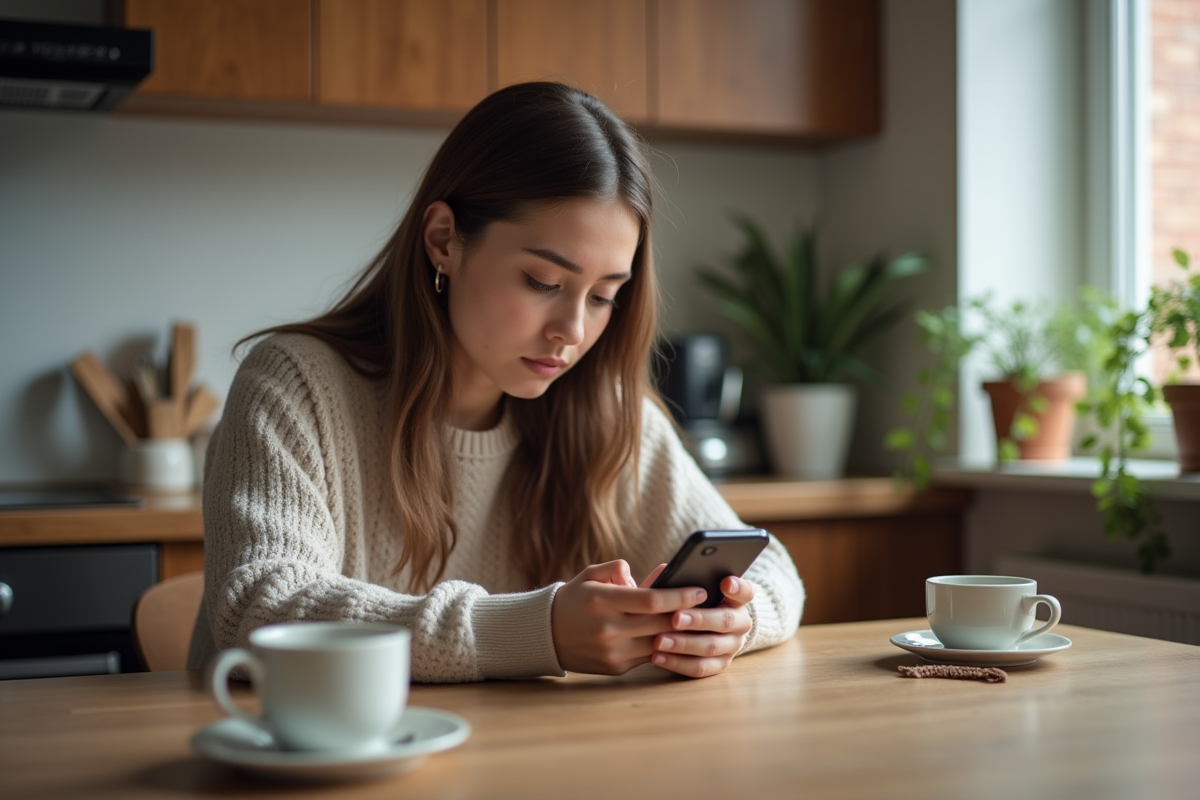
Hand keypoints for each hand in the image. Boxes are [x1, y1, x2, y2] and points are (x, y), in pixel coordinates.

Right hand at [551, 561, 707, 674]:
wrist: (545, 635)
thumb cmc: (574, 599)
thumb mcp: (590, 575)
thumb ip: (619, 570)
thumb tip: (655, 575)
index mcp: (601, 601)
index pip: (651, 600)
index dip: (679, 595)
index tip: (700, 590)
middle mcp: (608, 629)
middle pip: (661, 624)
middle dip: (688, 614)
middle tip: (709, 605)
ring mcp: (612, 652)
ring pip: (659, 643)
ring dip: (681, 633)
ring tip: (699, 620)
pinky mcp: (615, 668)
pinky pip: (648, 656)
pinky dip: (664, 645)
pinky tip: (677, 635)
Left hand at [649, 574, 754, 678]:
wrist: (702, 627)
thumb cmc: (692, 601)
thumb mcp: (692, 587)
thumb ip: (687, 580)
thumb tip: (671, 576)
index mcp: (737, 599)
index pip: (745, 591)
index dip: (738, 588)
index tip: (725, 583)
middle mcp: (740, 623)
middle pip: (725, 621)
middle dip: (699, 619)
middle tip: (675, 618)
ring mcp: (732, 646)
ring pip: (711, 647)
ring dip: (683, 644)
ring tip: (659, 640)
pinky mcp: (720, 665)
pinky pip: (700, 668)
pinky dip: (677, 663)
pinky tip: (657, 657)